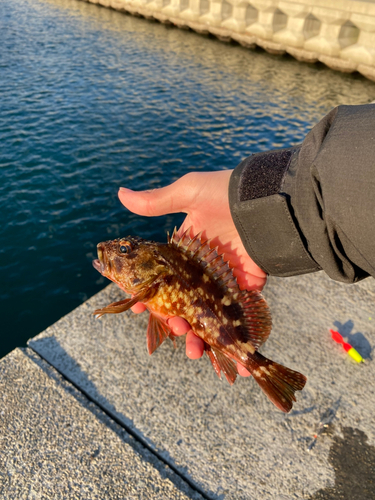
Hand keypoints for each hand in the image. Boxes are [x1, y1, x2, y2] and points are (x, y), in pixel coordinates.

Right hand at [118, 171, 266, 376]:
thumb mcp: (188, 192)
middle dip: (175, 323)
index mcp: (185, 252)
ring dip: (200, 337)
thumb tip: (120, 193)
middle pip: (183, 304)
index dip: (149, 297)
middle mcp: (202, 269)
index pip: (161, 279)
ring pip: (207, 316)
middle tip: (174, 329)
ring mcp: (224, 281)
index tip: (138, 310)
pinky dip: (235, 339)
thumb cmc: (224, 192)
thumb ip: (156, 201)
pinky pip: (240, 318)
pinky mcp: (248, 287)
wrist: (264, 199)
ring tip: (194, 350)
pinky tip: (228, 357)